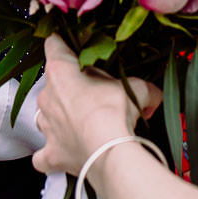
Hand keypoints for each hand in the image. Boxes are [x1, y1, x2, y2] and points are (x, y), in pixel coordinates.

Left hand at [32, 37, 160, 176]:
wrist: (109, 153)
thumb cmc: (115, 114)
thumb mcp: (136, 89)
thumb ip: (143, 87)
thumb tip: (153, 96)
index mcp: (61, 72)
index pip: (54, 45)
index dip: (63, 43)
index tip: (70, 44)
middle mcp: (47, 97)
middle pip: (53, 84)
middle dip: (72, 88)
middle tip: (95, 95)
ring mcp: (46, 126)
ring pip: (47, 117)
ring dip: (61, 118)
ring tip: (84, 124)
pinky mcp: (50, 153)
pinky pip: (44, 154)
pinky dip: (53, 153)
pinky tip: (65, 152)